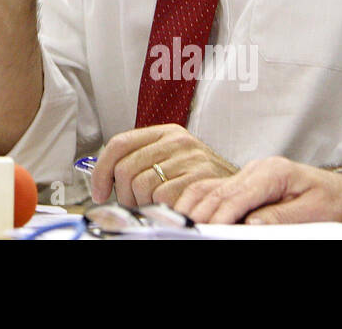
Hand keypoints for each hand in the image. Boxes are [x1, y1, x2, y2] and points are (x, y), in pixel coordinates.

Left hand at [91, 124, 236, 205]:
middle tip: (132, 204)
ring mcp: (189, 159)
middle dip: (122, 194)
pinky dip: (160, 209)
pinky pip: (162, 198)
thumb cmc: (201, 178)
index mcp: (165, 132)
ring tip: (155, 206)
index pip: (119, 143)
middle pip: (126, 168)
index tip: (99, 192)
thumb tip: (104, 178)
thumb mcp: (173, 159)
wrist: (241, 189)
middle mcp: (177, 141)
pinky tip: (170, 209)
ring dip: (142, 204)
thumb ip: (143, 160)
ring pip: (141, 185)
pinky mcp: (199, 179)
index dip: (102, 170)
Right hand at [175, 156, 341, 224]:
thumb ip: (281, 217)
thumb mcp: (314, 213)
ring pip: (209, 188)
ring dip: (193, 206)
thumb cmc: (333, 202)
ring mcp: (249, 174)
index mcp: (274, 173)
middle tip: (188, 231)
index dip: (219, 216)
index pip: (236, 196)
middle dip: (199, 213)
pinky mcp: (245, 184)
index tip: (206, 231)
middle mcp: (257, 169)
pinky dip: (199, 203)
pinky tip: (191, 215)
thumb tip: (250, 224)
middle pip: (216, 191)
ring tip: (182, 225)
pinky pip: (214, 190)